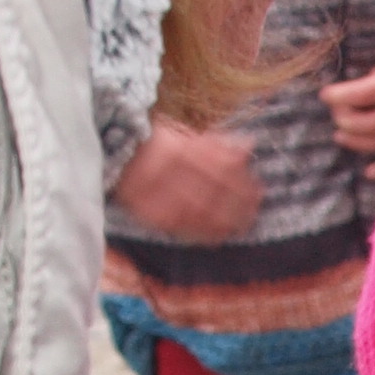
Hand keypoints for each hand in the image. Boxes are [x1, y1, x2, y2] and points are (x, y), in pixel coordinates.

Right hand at [112, 125, 262, 242]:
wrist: (117, 157)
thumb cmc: (158, 147)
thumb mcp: (184, 138)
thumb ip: (216, 144)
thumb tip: (249, 145)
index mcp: (177, 150)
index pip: (215, 167)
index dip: (239, 182)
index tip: (257, 189)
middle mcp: (167, 172)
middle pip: (210, 191)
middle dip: (236, 203)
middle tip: (255, 209)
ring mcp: (156, 195)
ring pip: (198, 211)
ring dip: (224, 220)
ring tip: (243, 225)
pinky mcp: (150, 213)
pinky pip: (181, 226)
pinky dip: (203, 232)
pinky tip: (220, 236)